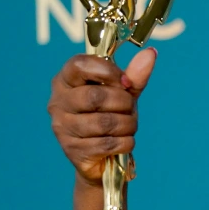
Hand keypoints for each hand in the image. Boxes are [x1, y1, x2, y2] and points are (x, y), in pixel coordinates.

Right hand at [47, 48, 155, 184]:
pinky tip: (125, 141)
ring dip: (128, 124)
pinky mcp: (72, 151)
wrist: (103, 156)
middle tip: (130, 108)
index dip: (108, 72)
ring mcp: (62, 127)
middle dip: (124, 103)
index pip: (80, 65)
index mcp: (65, 80)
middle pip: (96, 97)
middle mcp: (57, 102)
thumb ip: (134, 75)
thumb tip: (151, 53)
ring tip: (130, 125)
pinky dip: (126, 142)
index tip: (125, 82)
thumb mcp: (123, 93)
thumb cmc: (110, 115)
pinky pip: (108, 144)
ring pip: (104, 123)